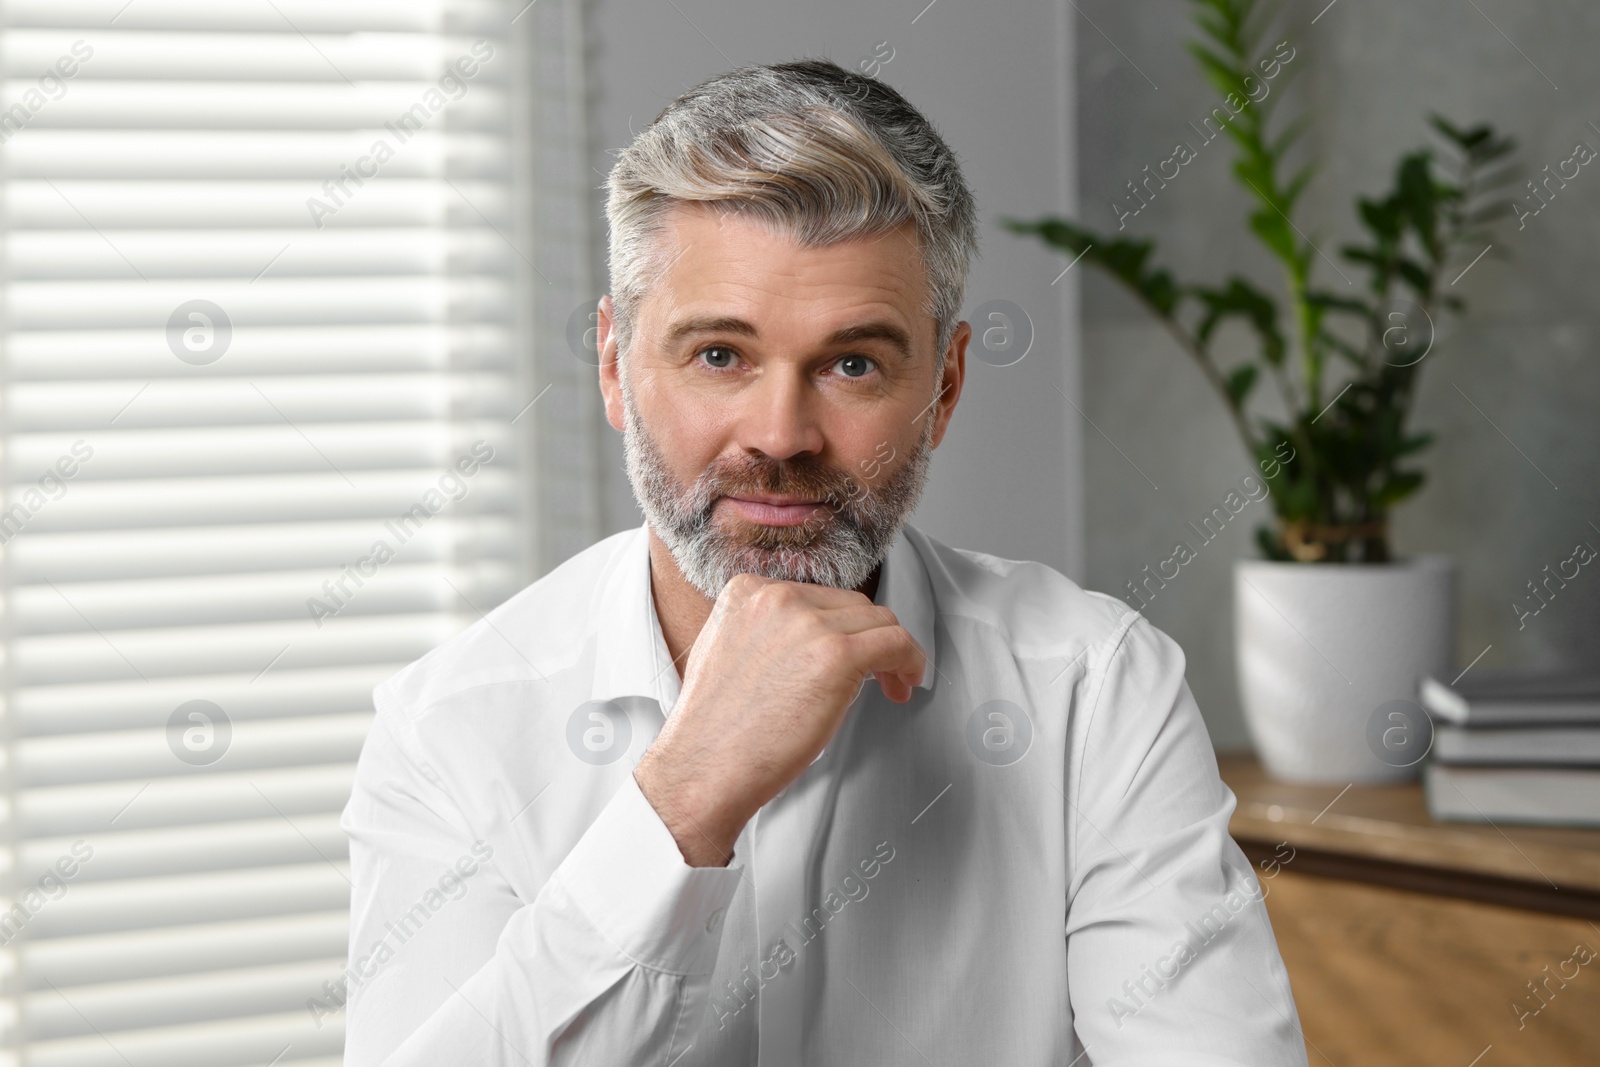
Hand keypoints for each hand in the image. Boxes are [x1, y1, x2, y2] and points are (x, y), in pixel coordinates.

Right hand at [633, 572, 925, 866]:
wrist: (702, 770)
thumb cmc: (715, 733)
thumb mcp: (727, 653)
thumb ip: (766, 634)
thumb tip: (810, 644)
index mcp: (747, 592)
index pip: (817, 597)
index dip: (841, 629)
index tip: (849, 655)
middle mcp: (776, 597)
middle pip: (851, 605)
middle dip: (868, 640)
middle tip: (878, 675)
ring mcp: (808, 623)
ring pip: (878, 621)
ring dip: (893, 653)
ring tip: (892, 684)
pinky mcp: (836, 654)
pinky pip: (896, 643)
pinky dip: (911, 661)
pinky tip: (904, 684)